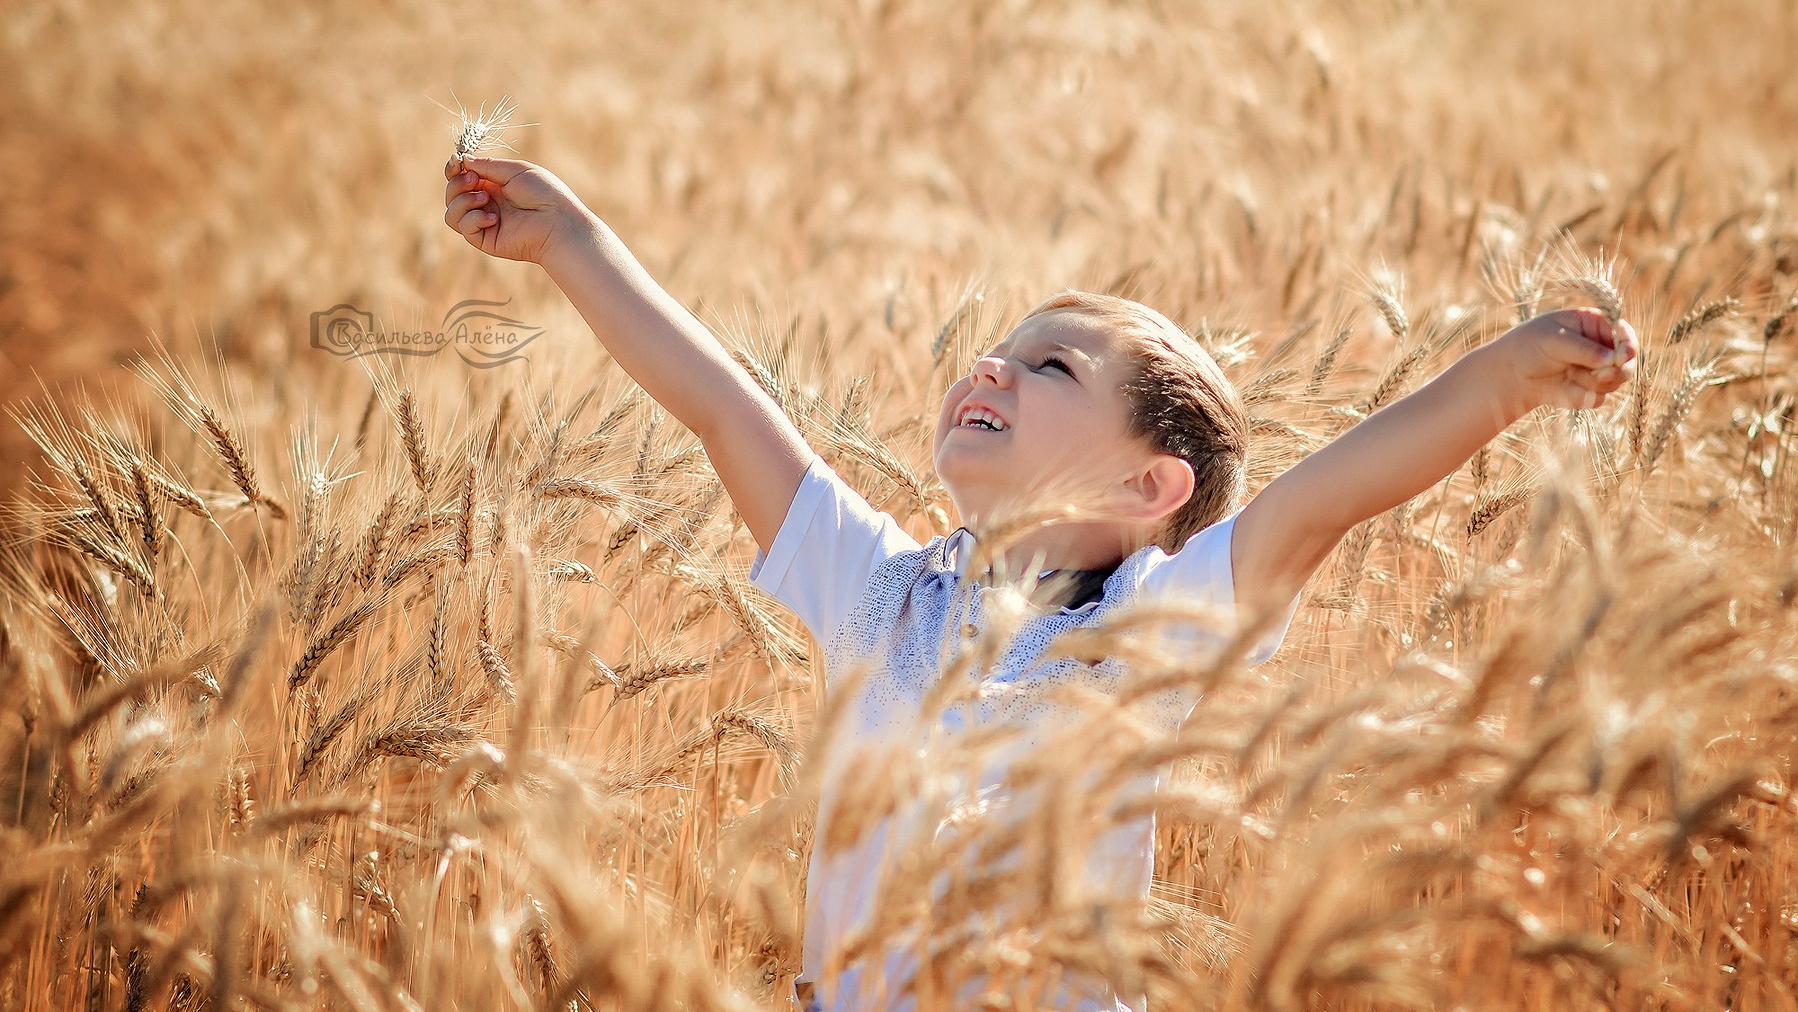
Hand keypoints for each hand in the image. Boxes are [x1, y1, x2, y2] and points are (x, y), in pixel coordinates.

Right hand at [442, 156, 591, 265]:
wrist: (558, 223)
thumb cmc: (544, 193)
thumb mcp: (514, 171)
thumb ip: (487, 166)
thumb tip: (463, 160)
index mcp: (494, 185)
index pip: (462, 176)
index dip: (454, 168)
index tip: (457, 161)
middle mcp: (487, 203)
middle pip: (452, 193)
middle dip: (457, 183)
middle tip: (474, 179)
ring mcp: (485, 222)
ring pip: (452, 213)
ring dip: (462, 200)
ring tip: (485, 197)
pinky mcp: (485, 240)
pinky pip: (463, 227)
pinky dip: (473, 218)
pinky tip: (494, 218)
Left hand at [1496, 308, 1639, 410]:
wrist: (1512, 373)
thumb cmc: (1531, 346)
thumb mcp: (1554, 340)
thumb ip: (1584, 349)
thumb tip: (1613, 360)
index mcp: (1597, 325)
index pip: (1625, 334)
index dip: (1628, 347)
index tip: (1621, 358)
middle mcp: (1604, 347)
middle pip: (1628, 362)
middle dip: (1616, 371)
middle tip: (1599, 376)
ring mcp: (1600, 370)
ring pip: (1616, 382)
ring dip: (1592, 382)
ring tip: (1567, 372)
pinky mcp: (1592, 391)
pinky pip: (1600, 399)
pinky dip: (1582, 395)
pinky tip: (1563, 386)